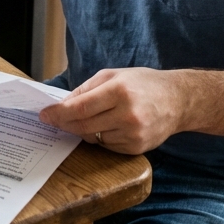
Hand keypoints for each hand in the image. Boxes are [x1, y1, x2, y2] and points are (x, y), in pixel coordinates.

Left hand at [37, 67, 185, 154]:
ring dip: (84, 130)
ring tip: (87, 118)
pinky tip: (108, 126)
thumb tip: (63, 104)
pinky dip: (101, 137)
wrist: (179, 100)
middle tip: (52, 120)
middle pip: (83, 125)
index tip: (44, 115)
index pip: (80, 108)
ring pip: (94, 137)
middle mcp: (127, 115)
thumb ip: (86, 89)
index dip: (59, 113)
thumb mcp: (114, 75)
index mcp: (119, 91)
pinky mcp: (137, 148)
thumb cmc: (144, 83)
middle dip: (64, 123)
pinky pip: (107, 146)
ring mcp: (133, 134)